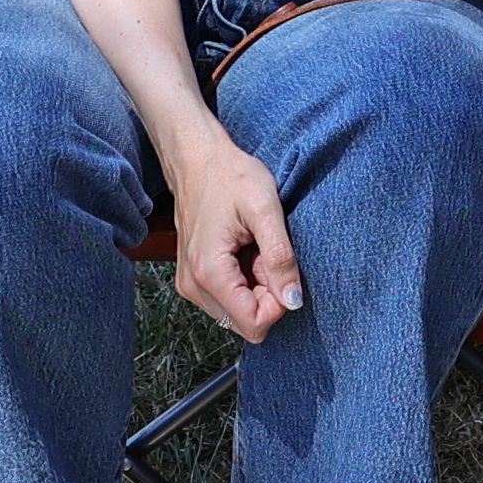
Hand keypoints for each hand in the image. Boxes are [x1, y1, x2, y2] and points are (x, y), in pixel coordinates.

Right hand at [166, 119, 302, 342]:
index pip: (253, 324)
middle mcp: (193, 286)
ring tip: (253, 248)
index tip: (280, 267)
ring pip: (236, 312)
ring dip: (255, 287)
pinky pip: (226, 298)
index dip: (278, 303)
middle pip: (244, 322)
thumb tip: (293, 300)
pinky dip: (243, 280)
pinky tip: (243, 249)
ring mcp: (189, 284)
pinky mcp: (192, 277)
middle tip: (265, 252)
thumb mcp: (266, 210)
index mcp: (210, 272)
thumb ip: (280, 257)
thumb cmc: (230, 175)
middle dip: (266, 294)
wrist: (197, 158)